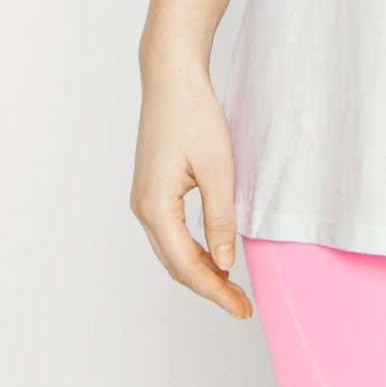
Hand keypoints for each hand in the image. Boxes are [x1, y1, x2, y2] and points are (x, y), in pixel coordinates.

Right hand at [130, 53, 252, 318]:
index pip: (186, 265)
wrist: (171, 78)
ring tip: (233, 287)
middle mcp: (142, 209)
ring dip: (201, 271)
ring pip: (171, 252)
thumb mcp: (218, 167)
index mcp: (155, 207)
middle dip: (209, 288)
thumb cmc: (194, 114)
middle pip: (175, 265)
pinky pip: (171, 234)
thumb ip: (221, 217)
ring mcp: (144, 200)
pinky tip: (216, 255)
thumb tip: (226, 263)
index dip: (215, 291)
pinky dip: (193, 251)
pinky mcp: (151, 191)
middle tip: (242, 306)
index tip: (242, 308)